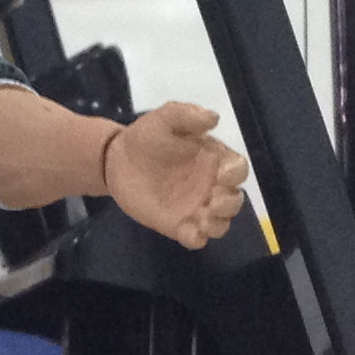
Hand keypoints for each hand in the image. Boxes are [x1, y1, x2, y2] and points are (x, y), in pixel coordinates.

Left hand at [103, 102, 248, 249]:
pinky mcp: (179, 225)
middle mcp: (212, 186)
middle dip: (230, 204)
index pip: (238, 169)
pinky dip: (196, 239)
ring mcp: (197, 208)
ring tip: (202, 220)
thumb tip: (214, 118)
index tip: (221, 175)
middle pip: (235, 200)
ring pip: (220, 223)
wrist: (117, 160)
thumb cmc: (147, 137)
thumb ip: (186, 115)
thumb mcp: (164, 119)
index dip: (235, 174)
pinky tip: (186, 232)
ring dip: (217, 224)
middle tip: (213, 202)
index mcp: (215, 159)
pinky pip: (196, 238)